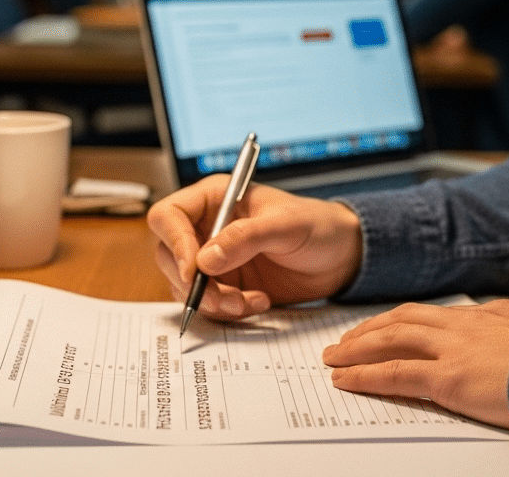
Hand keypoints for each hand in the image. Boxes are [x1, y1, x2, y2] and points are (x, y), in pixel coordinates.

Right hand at [147, 177, 362, 320]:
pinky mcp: (225, 285)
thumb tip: (204, 260)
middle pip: (168, 256)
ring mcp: (213, 259)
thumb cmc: (317, 225)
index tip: (194, 270)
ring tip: (249, 302)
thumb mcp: (286, 225)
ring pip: (183, 286)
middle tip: (225, 298)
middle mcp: (206, 227)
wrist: (340, 257)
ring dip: (213, 301)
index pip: (169, 216)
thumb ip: (246, 238)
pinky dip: (227, 310)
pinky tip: (258, 302)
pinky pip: (207, 303)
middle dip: (193, 283)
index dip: (175, 243)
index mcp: (215, 198)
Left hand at [322, 300, 508, 430]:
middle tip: (347, 339)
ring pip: (391, 339)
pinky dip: (364, 375)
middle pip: (405, 318)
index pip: (439, 315)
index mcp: (493, 315)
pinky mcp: (449, 377)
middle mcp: (467, 324)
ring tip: (334, 357)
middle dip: (372, 328)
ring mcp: (455, 348)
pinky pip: (395, 374)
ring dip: (357, 347)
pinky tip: (344, 379)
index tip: (391, 327)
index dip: (408, 321)